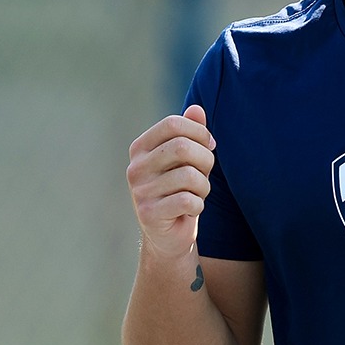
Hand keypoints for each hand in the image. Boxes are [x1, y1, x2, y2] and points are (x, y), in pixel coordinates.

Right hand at [127, 105, 216, 260]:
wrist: (168, 235)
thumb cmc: (179, 190)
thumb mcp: (186, 160)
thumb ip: (190, 133)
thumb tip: (197, 109)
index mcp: (140, 148)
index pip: (172, 124)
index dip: (199, 132)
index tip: (209, 146)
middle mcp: (135, 168)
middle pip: (181, 147)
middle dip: (205, 160)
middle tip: (206, 173)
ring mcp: (139, 191)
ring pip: (189, 176)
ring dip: (204, 187)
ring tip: (198, 194)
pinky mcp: (148, 214)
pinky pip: (187, 200)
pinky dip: (198, 205)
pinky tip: (191, 210)